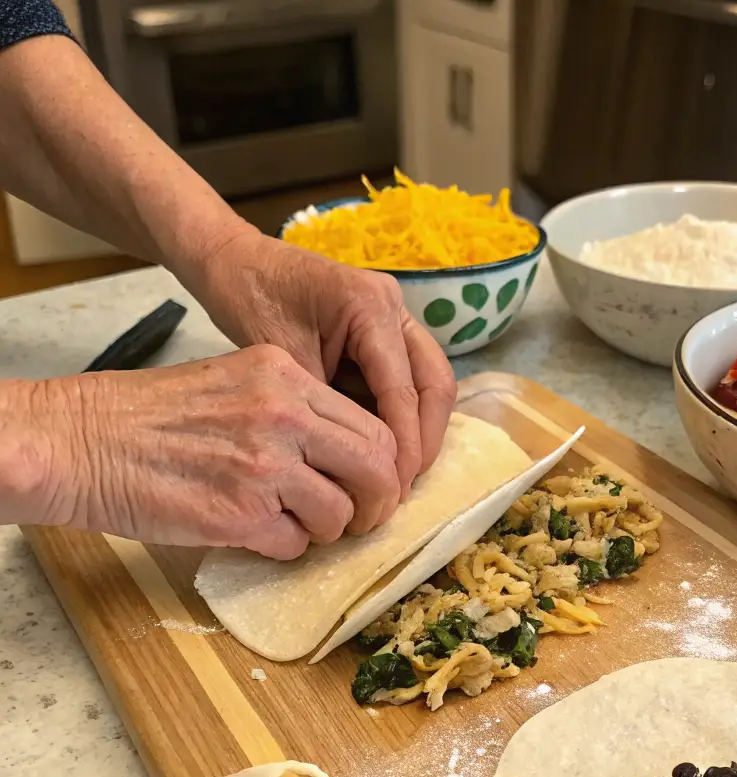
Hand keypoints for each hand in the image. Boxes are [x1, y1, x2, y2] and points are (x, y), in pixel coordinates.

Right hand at [26, 346, 400, 558]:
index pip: (374, 426)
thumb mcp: (234, 382)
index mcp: (285, 377)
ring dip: (327, 530)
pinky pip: (295, 544)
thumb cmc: (150, 415)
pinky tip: (256, 531)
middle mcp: (283, 415)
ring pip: (340, 513)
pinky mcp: (239, 514)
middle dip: (377, 503)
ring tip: (295, 524)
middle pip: (376, 468)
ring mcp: (263, 465)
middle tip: (360, 519)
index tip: (374, 486)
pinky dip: (284, 547)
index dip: (385, 466)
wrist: (81, 441)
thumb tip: (348, 457)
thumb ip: (296, 411)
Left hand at [188, 226, 457, 498]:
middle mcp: (395, 307)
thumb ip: (327, 408)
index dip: (404, 443)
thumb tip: (358, 463)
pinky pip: (409, 378)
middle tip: (403, 486)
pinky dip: (402, 415)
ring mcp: (396, 316)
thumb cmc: (250, 302)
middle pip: (437, 383)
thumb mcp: (283, 363)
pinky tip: (383, 448)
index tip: (394, 488)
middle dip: (425, 439)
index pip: (403, 389)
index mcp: (370, 307)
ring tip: (397, 474)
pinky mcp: (387, 330)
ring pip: (431, 382)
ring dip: (419, 429)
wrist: (235, 263)